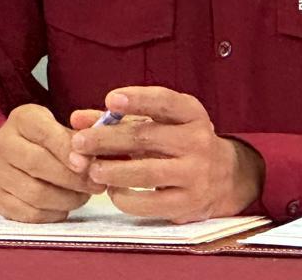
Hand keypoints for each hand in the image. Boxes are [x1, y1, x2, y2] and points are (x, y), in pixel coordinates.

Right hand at [0, 103, 103, 221]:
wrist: (18, 153)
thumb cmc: (49, 138)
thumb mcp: (62, 127)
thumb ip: (77, 138)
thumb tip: (91, 157)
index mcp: (21, 119)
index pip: (44, 133)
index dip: (67, 150)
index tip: (88, 165)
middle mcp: (2, 143)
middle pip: (38, 164)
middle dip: (72, 178)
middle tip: (96, 186)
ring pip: (35, 193)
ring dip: (66, 199)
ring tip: (83, 196)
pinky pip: (29, 213)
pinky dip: (52, 214)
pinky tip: (65, 207)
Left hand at [67, 87, 263, 223]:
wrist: (225, 177)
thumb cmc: (181, 143)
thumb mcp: (161, 123)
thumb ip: (118, 119)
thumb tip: (77, 119)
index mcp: (191, 114)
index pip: (165, 102)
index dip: (138, 99)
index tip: (110, 99)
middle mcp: (198, 140)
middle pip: (146, 137)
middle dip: (108, 139)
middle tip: (80, 141)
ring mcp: (195, 173)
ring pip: (147, 172)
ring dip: (113, 170)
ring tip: (91, 169)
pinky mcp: (188, 202)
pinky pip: (150, 202)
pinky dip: (125, 197)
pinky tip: (112, 190)